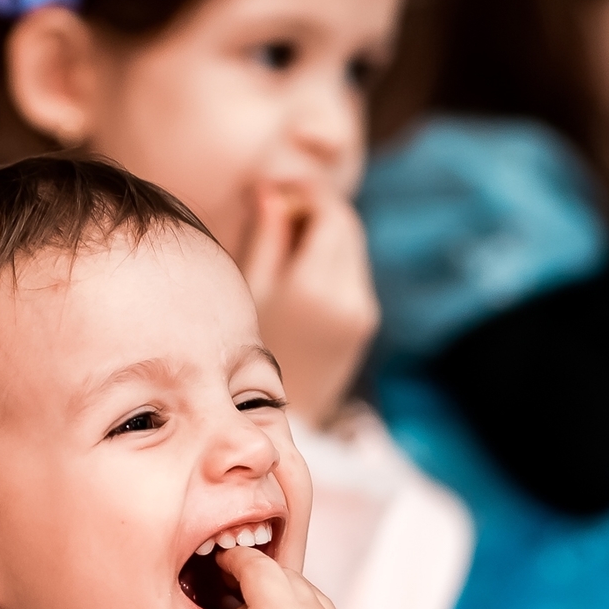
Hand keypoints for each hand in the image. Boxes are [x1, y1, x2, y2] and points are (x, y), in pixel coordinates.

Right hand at [239, 183, 379, 427]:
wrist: (276, 419)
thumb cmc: (244, 358)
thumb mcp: (247, 294)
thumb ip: (265, 238)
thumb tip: (272, 190)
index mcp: (314, 286)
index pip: (329, 212)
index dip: (306, 191)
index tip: (278, 189)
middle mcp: (347, 296)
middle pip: (346, 224)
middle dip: (317, 207)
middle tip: (281, 209)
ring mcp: (362, 310)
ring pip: (352, 246)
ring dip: (325, 231)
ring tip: (286, 241)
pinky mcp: (365, 321)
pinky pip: (353, 271)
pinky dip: (332, 258)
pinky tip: (300, 272)